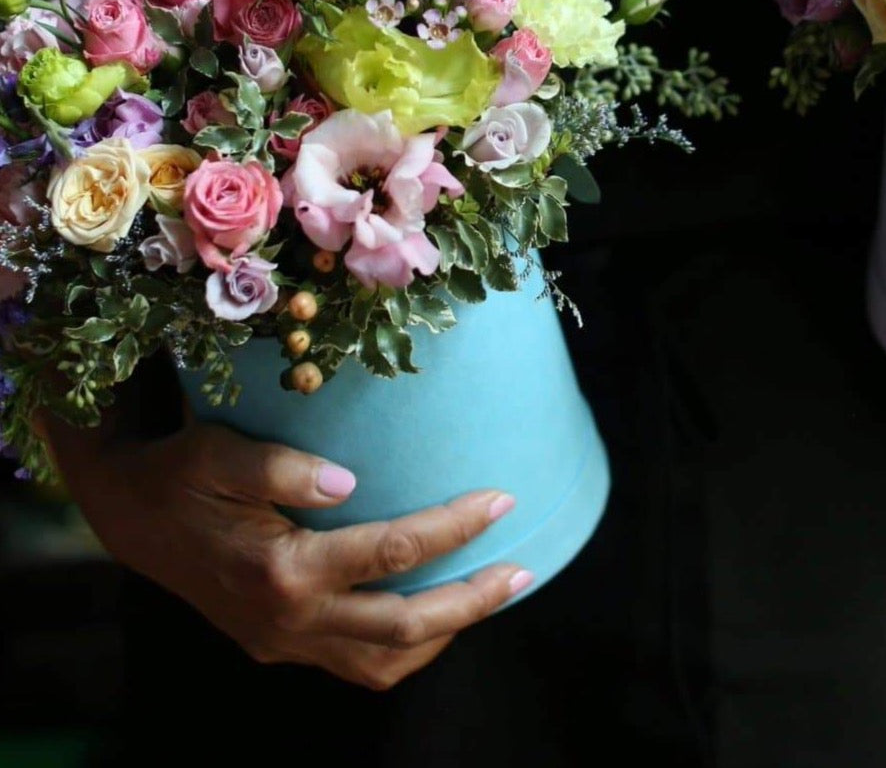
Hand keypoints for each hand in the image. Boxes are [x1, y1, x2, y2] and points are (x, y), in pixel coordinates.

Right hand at [51, 420, 530, 688]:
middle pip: (403, 627)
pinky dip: (404, 651)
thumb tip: (350, 480)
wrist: (130, 517)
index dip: (453, 527)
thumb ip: (283, 466)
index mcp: (280, 569)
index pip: (391, 553)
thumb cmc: (182, 473)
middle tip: (523, 568)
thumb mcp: (220, 452)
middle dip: (472, 600)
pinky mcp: (279, 645)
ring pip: (383, 663)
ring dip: (446, 634)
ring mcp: (283, 642)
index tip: (501, 499)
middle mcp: (287, 619)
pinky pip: (356, 666)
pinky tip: (433, 617)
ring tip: (493, 593)